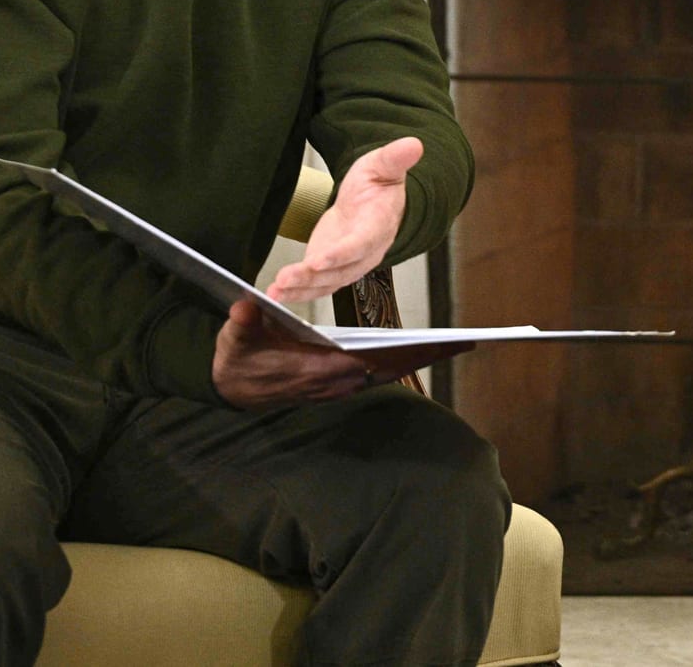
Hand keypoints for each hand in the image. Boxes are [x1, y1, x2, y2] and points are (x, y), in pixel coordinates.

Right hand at [210, 300, 474, 408]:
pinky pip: (376, 376)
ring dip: (415, 361)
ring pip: (385, 375)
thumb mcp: (236, 338)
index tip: (428, 345)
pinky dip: (400, 364)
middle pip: (386, 370)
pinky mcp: (337, 386)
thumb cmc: (237, 359)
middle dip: (421, 357)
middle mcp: (332, 384)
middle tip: (459, 343)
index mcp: (314, 370)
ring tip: (449, 345)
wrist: (232, 387)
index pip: (365, 363)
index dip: (398, 354)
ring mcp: (336, 388)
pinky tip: (419, 351)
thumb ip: (243, 322)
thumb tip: (245, 304)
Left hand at [266, 137, 420, 302]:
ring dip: (299, 289)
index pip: (361, 243)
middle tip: (285, 280)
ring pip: (325, 282)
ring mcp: (347, 264)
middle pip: (339, 270)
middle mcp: (365, 253)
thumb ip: (395, 158)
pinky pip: (315, 285)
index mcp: (378, 226)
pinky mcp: (330, 269)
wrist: (371, 203)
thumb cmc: (378, 185)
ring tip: (275, 292)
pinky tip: (274, 294)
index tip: (319, 260)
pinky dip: (295, 292)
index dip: (341, 254)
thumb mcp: (383, 165)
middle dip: (312, 278)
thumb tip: (413, 145)